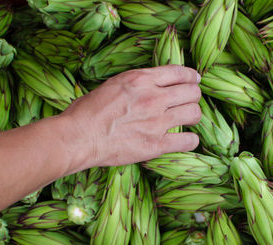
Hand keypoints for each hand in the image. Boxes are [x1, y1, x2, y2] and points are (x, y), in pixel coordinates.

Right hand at [60, 65, 201, 168]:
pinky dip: (190, 140)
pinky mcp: (156, 144)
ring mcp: (157, 122)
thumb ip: (136, 83)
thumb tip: (149, 85)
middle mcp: (154, 97)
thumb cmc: (87, 111)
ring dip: (193, 116)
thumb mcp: (113, 84)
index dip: (191, 76)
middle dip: (193, 96)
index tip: (194, 80)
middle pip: (192, 92)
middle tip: (188, 101)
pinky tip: (185, 140)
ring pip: (194, 113)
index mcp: (141, 79)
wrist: (78, 136)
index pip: (179, 72)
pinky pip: (188, 141)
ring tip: (187, 119)